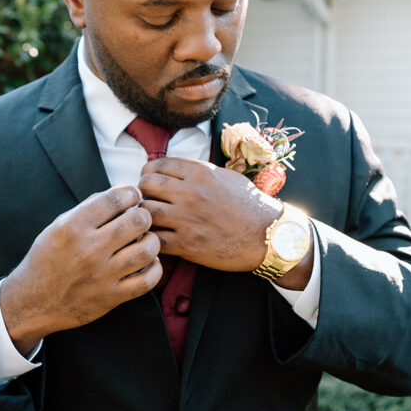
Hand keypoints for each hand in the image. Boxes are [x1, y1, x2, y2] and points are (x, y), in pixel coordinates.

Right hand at [0, 186, 161, 352]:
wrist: (33, 302)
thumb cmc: (47, 259)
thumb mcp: (58, 226)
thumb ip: (89, 208)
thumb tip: (122, 191)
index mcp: (73, 227)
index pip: (115, 199)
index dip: (131, 193)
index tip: (133, 197)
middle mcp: (89, 250)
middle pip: (137, 221)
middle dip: (143, 215)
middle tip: (140, 219)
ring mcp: (101, 276)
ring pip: (147, 250)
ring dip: (151, 241)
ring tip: (144, 240)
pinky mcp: (111, 297)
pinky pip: (147, 281)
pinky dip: (155, 269)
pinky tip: (149, 262)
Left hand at [139, 158, 280, 271]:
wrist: (268, 235)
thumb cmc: (249, 205)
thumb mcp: (225, 176)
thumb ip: (199, 171)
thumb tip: (174, 168)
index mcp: (199, 173)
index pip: (156, 165)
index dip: (149, 172)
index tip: (151, 180)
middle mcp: (190, 193)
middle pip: (145, 185)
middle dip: (143, 191)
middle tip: (147, 199)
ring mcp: (187, 220)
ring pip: (145, 212)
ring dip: (144, 215)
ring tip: (150, 219)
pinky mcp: (187, 245)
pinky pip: (155, 239)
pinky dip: (151, 238)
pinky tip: (156, 237)